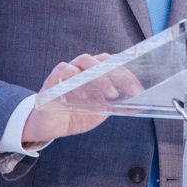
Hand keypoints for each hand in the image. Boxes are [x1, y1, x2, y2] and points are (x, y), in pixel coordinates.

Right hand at [21, 53, 140, 146]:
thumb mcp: (98, 113)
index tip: (138, 90)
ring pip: (84, 60)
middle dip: (119, 74)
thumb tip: (137, 106)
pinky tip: (84, 94)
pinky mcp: (52, 81)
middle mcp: (82, 68)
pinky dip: (75, 78)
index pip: (113, 65)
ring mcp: (67, 72)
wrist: (48, 126)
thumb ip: (114, 106)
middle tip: (130, 91)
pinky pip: (63, 71)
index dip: (127, 74)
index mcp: (94, 73)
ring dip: (100, 76)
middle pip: (102, 60)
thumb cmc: (73, 114)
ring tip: (110, 93)